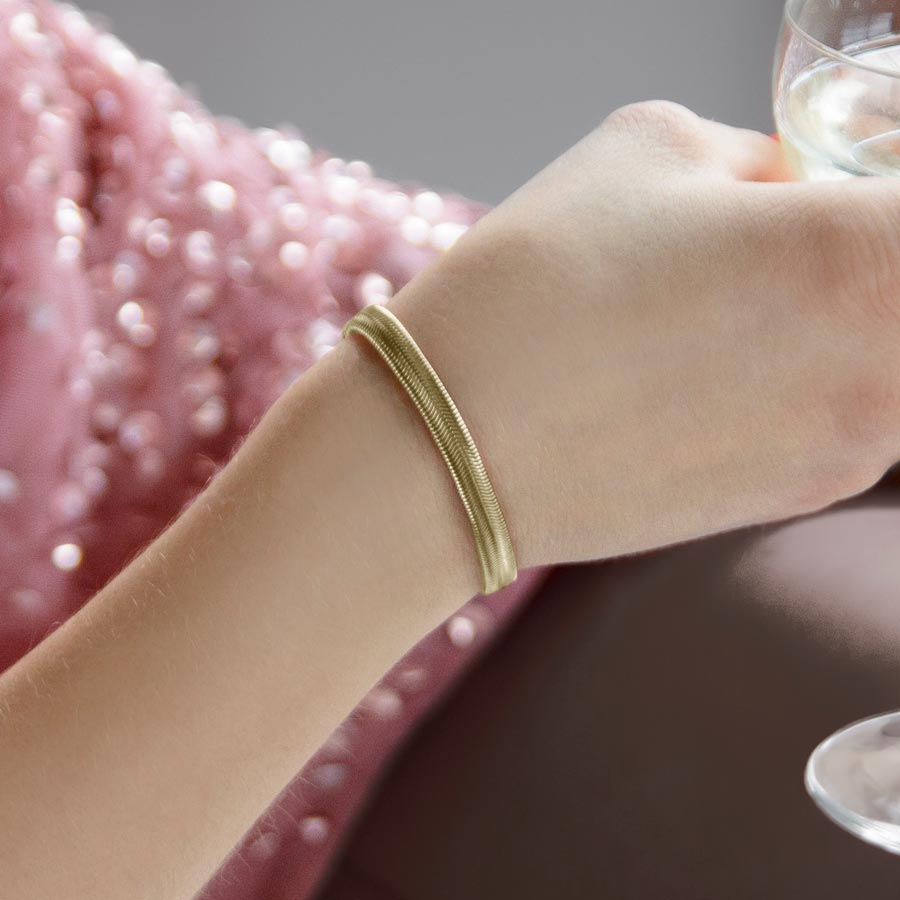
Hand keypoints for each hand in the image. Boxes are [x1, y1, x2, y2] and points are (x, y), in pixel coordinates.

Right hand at [389, 101, 899, 567]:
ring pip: (889, 363)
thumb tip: (784, 193)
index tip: (856, 192)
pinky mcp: (793, 501)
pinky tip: (706, 372)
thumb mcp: (647, 152)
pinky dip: (804, 384)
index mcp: (862, 256)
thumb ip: (755, 160)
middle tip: (791, 245)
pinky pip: (843, 417)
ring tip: (735, 308)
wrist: (454, 448)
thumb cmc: (535, 292)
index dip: (885, 196)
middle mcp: (885, 373)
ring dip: (839, 325)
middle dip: (870, 262)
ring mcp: (847, 454)